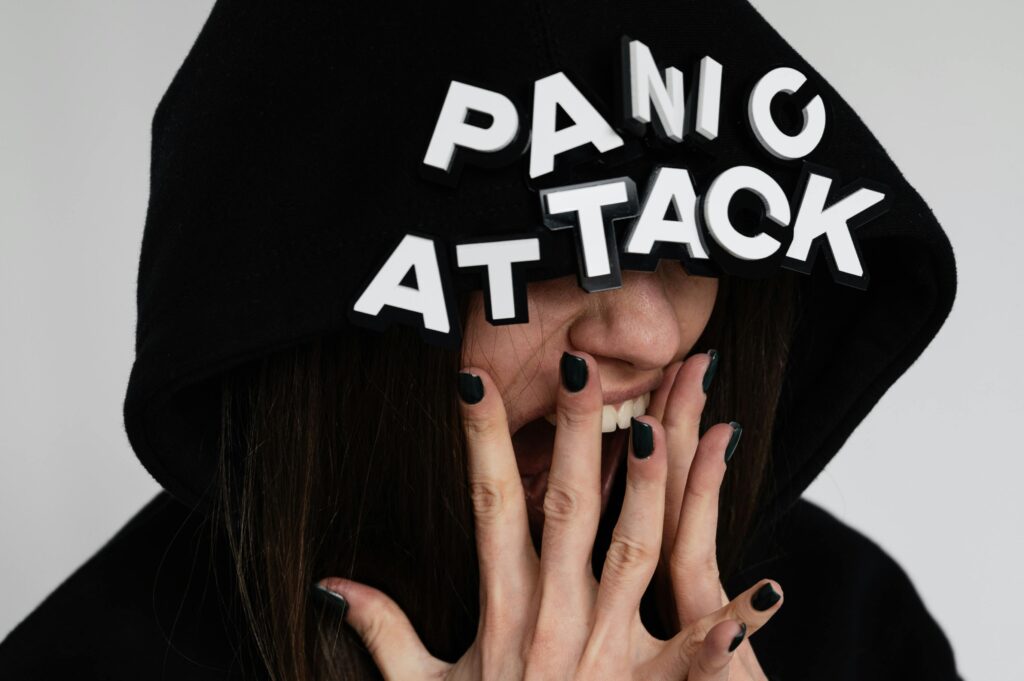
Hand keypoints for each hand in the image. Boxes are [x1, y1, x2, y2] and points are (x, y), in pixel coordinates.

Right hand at [317, 351, 782, 678]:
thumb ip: (382, 630)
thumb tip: (332, 581)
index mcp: (501, 606)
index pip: (487, 501)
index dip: (481, 439)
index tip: (474, 379)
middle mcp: (552, 617)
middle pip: (566, 507)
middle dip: (575, 433)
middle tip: (583, 366)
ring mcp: (603, 654)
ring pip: (631, 555)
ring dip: (648, 493)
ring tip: (663, 430)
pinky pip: (690, 656)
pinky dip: (727, 627)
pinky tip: (765, 591)